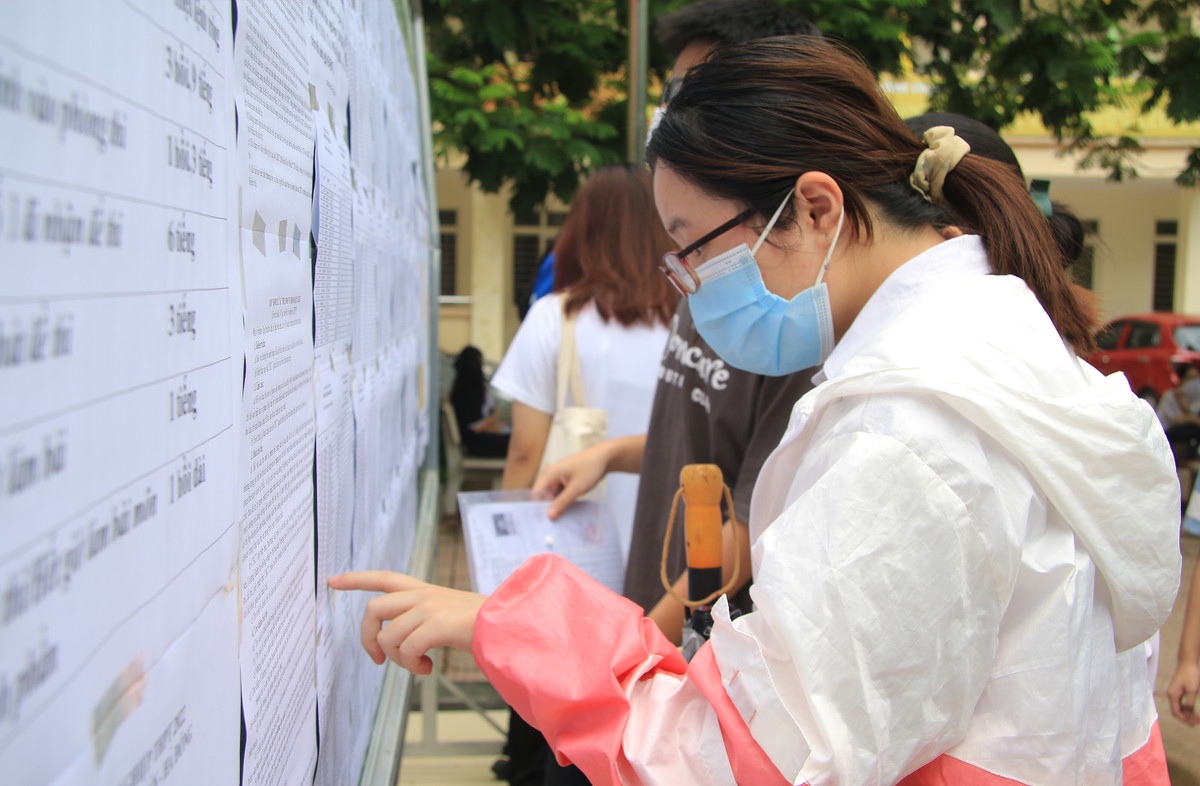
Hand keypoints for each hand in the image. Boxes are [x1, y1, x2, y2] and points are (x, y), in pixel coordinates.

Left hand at [328, 571, 485, 674]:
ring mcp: (430, 608)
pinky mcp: (438, 624)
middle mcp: (423, 595)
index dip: (355, 579)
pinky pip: (407, 649)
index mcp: (423, 590)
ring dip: (399, 660)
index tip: (332, 580)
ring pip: (389, 636)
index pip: (382, 577)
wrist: (507, 625)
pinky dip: (413, 665)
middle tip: (378, 660)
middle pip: (373, 609)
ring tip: (418, 666)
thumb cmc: (479, 625)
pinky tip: (428, 668)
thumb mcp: (446, 615)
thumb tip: (394, 646)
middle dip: (367, 638)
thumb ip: (420, 621)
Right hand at [533, 443, 608, 518]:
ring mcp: (557, 478)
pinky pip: (559, 495)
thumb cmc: (590, 468)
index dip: (537, 508)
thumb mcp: (577, 488)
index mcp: (549, 474)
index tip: (542, 522)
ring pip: (551, 497)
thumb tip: (550, 515)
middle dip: (547, 509)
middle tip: (553, 525)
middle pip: (543, 497)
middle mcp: (550, 475)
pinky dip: (562, 502)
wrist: (604, 458)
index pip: (536, 494)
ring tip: (561, 520)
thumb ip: (562, 502)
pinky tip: (567, 511)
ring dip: (556, 506)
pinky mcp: (564, 482)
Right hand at [1168, 660, 1199, 724]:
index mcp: (1172, 694)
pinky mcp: (1178, 691)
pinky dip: (1186, 708)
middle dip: (1185, 718)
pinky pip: (1180, 703)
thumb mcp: (1192, 690)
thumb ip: (1189, 703)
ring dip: (1186, 714)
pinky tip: (1193, 711)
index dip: (1184, 719)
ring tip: (1196, 718)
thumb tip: (1187, 713)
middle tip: (1196, 722)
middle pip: (1176, 711)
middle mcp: (1171, 694)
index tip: (1194, 723)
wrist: (1188, 662)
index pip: (1176, 712)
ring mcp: (1174, 693)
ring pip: (1178, 708)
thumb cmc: (1190, 675)